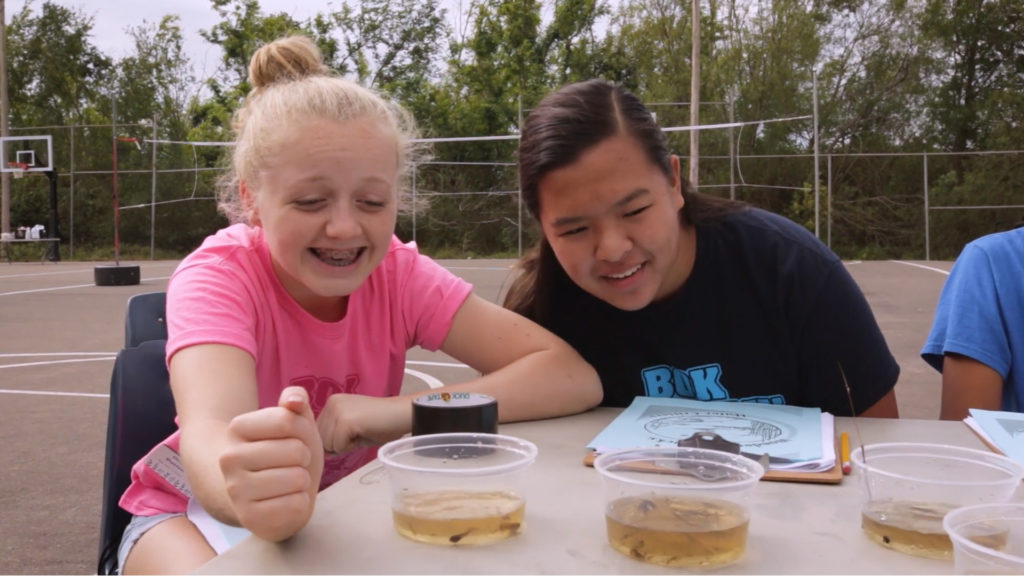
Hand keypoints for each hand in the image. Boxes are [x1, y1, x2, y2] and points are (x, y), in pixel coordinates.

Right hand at [219, 386, 324, 540]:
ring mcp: (235, 489)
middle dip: (305, 457)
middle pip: (295, 450)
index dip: (303, 431)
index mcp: (236, 428)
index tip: (293, 439)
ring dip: (303, 480)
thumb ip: (296, 401)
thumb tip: (294, 400)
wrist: (273, 497)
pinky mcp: (248, 517)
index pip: (288, 420)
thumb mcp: (296, 423)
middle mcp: (228, 458)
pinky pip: (297, 504)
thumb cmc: (287, 454)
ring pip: (297, 478)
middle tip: (292, 464)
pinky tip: (286, 500)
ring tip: (290, 482)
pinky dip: (301, 503)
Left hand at [317, 393, 409, 453]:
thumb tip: (320, 449)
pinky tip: (365, 433)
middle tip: (360, 431)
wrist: (402, 415)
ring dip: (346, 445)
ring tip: (363, 431)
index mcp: (331, 402)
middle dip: (339, 443)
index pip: (319, 434)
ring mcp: (337, 410)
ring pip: (328, 445)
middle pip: (321, 440)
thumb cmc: (381, 423)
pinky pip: (339, 447)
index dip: (336, 440)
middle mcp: (331, 402)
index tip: (355, 430)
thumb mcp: (350, 425)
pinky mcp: (345, 420)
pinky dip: (352, 446)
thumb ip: (333, 431)